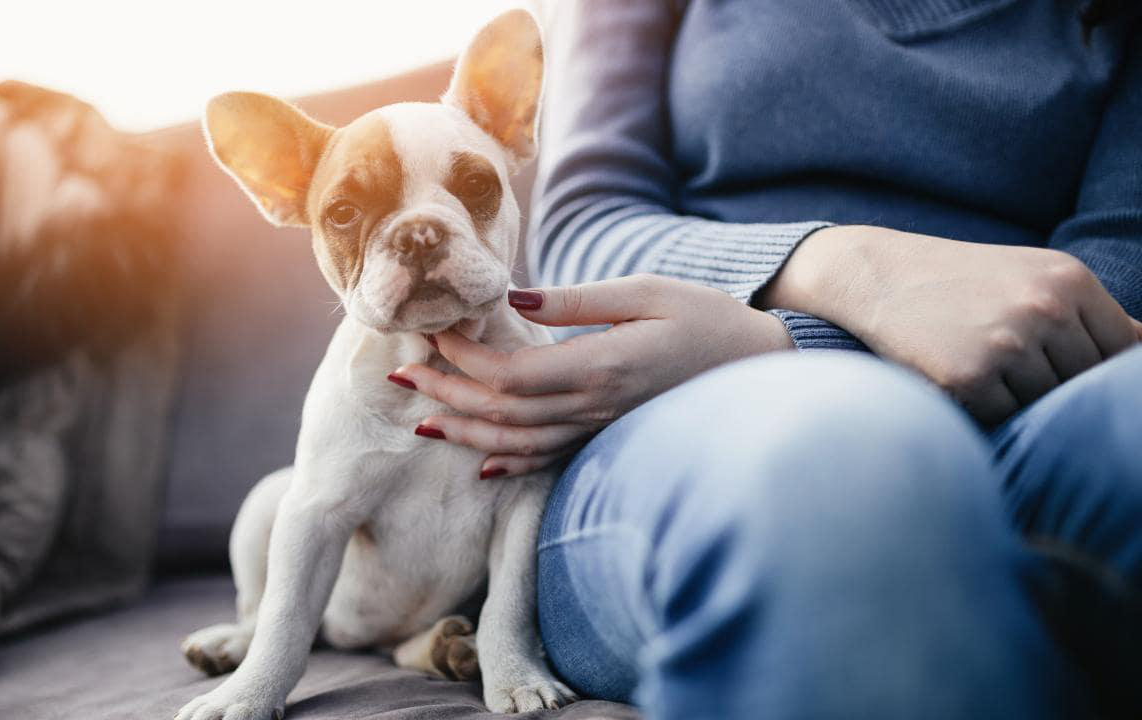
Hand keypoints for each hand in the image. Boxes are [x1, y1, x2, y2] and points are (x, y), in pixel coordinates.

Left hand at [391, 274, 793, 476]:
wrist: (758, 367)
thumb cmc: (706, 318)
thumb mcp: (645, 292)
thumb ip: (575, 300)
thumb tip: (512, 296)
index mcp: (598, 367)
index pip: (510, 374)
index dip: (464, 359)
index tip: (434, 334)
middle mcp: (592, 407)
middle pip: (501, 412)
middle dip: (445, 394)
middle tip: (401, 378)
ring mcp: (600, 429)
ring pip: (516, 443)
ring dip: (465, 431)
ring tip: (422, 419)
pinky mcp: (607, 436)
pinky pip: (549, 459)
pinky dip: (509, 461)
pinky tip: (482, 460)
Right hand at [764, 226, 1139, 424]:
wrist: (875, 275)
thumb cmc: (958, 280)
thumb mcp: (1031, 275)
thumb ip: (1089, 313)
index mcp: (1069, 281)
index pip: (1120, 352)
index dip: (1097, 372)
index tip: (1059, 369)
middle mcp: (1044, 309)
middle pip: (1082, 382)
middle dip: (1054, 386)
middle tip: (1011, 371)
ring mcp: (1006, 343)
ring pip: (1044, 403)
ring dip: (1019, 399)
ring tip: (985, 372)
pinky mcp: (968, 376)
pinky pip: (1003, 416)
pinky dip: (986, 408)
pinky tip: (960, 380)